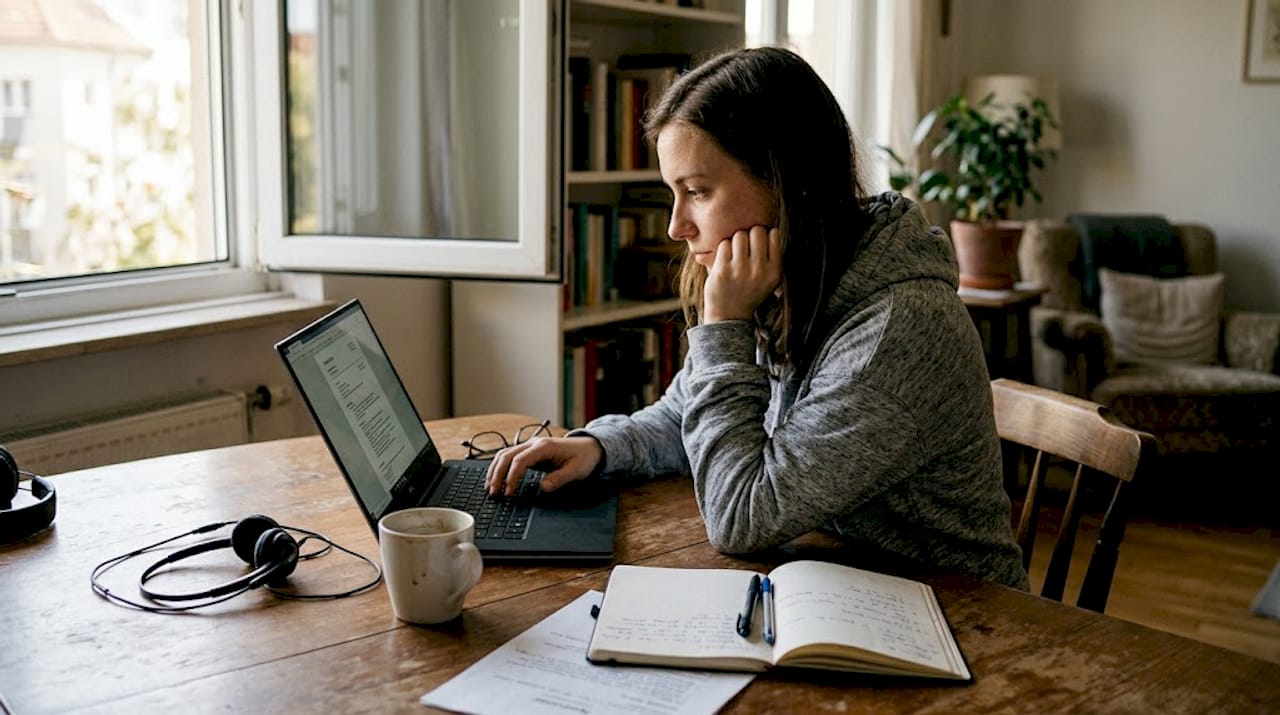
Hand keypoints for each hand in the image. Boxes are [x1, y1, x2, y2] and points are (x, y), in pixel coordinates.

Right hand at [484, 435, 603, 496]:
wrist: (590, 447)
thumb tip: (543, 487)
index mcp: (544, 447)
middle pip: (507, 456)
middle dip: (497, 474)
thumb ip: (559, 479)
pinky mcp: (530, 451)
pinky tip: (496, 478)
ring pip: (505, 454)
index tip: (508, 492)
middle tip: (493, 493)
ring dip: (495, 470)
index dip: (511, 477)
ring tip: (490, 487)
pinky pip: (509, 457)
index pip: (520, 460)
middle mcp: (534, 444)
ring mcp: (530, 446)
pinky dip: (500, 467)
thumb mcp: (576, 471)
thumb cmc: (583, 458)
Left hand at [703, 225, 781, 322]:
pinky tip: (725, 259)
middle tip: (745, 247)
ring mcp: (740, 270)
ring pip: (739, 235)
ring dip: (736, 241)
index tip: (758, 244)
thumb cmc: (749, 291)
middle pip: (757, 230)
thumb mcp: (769, 279)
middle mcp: (759, 270)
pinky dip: (723, 248)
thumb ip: (772, 256)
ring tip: (735, 253)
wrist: (729, 316)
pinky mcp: (722, 270)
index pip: (773, 234)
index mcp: (774, 271)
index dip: (765, 235)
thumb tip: (770, 228)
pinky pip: (724, 244)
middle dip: (750, 235)